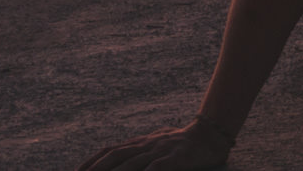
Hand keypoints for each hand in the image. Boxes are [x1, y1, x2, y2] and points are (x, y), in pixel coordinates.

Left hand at [76, 118, 231, 170]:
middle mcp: (147, 145)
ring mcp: (160, 151)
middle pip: (115, 156)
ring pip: (131, 163)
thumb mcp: (158, 145)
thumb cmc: (183, 144)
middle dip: (95, 169)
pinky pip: (155, 168)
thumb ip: (140, 151)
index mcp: (141, 142)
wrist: (211, 135)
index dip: (91, 161)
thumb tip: (121, 158)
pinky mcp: (173, 158)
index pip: (110, 150)